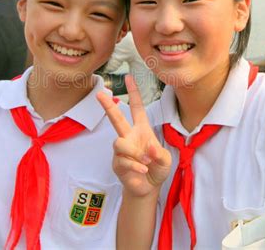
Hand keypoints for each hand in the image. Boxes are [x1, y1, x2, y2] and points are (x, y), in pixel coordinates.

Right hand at [97, 75, 170, 197]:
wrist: (149, 187)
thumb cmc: (157, 168)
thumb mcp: (165, 160)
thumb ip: (160, 154)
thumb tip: (148, 148)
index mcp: (141, 130)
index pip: (137, 108)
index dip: (134, 92)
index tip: (129, 77)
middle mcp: (129, 136)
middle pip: (116, 118)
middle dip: (107, 106)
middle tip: (99, 94)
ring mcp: (121, 150)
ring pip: (120, 142)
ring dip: (135, 153)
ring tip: (146, 161)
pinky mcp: (117, 163)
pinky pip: (123, 160)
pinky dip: (136, 166)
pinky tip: (143, 170)